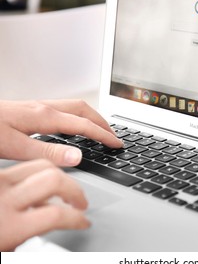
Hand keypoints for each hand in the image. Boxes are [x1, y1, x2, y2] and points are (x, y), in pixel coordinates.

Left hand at [0, 99, 122, 165]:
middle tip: (114, 135)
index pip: (84, 125)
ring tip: (100, 129)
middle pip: (83, 110)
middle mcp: (44, 108)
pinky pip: (63, 110)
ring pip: (74, 107)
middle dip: (102, 122)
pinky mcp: (30, 110)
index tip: (116, 144)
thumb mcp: (14, 147)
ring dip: (91, 117)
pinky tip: (73, 127)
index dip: (103, 135)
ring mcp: (37, 107)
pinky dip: (77, 117)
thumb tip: (78, 156)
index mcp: (44, 117)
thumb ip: (47, 152)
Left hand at [0, 160, 89, 251]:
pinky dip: (40, 174)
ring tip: (64, 190)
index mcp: (9, 226)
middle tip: (80, 202)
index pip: (57, 215)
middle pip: (55, 181)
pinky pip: (26, 166)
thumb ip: (33, 231)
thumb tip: (57, 217)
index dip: (78, 219)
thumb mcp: (8, 247)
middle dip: (75, 191)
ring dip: (61, 177)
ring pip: (43, 165)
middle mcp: (4, 198)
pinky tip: (41, 187)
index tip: (83, 222)